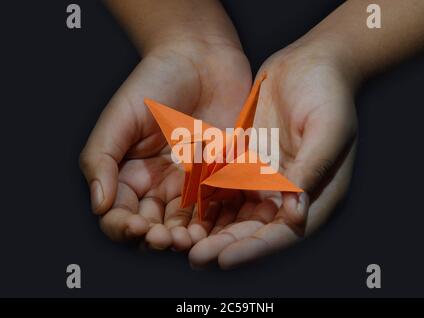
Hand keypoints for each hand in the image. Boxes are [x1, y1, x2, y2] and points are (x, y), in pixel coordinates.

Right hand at [80, 39, 251, 249]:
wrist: (203, 59)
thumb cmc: (156, 82)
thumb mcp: (120, 117)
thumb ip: (101, 159)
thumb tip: (99, 204)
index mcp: (129, 175)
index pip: (119, 215)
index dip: (123, 228)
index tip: (135, 226)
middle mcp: (159, 185)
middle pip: (153, 228)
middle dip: (158, 239)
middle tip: (167, 239)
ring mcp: (192, 184)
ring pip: (186, 225)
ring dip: (187, 239)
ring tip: (190, 241)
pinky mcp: (221, 177)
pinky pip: (218, 208)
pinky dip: (216, 223)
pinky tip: (216, 228)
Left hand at [189, 42, 357, 268]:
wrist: (312, 62)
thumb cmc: (329, 93)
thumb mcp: (327, 129)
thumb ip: (312, 170)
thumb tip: (295, 212)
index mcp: (316, 192)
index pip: (286, 232)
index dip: (255, 249)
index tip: (224, 259)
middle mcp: (289, 191)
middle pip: (256, 228)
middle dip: (226, 245)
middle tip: (196, 258)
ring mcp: (267, 177)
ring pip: (237, 211)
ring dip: (213, 229)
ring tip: (184, 240)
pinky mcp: (248, 161)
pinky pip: (226, 184)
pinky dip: (208, 199)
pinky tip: (186, 208)